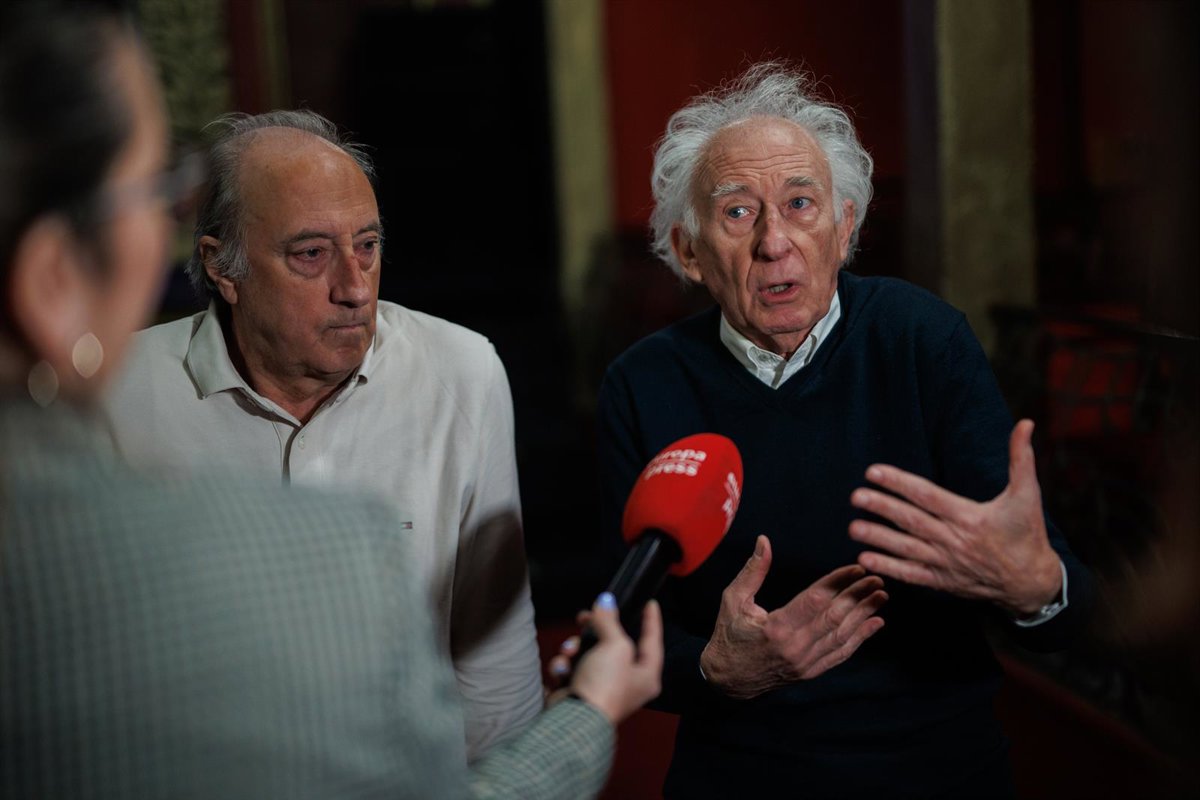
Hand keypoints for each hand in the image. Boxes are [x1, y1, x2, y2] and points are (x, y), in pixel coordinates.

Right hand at [550, 593, 661, 724]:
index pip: (652, 641)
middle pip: (613, 645)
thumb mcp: (615, 645)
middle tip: (584, 617)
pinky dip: (564, 667)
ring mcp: (601, 689)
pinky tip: (561, 670)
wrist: (575, 718)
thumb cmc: (605, 685)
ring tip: (569, 652)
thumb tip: (605, 602)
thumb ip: (610, 621)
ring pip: (587, 655)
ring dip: (574, 649)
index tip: (650, 602)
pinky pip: (571, 670)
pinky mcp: (579, 693)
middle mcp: (626, 684)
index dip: (651, 620)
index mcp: (646, 676)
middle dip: (595, 630)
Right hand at [699, 536, 887, 699]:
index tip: (856, 568)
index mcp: (777, 627)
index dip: (838, 581)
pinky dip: (860, 638)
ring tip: (882, 595)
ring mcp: (805, 663)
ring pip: (842, 635)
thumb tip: (764, 540)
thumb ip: (753, 571)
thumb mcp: (733, 599)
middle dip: (859, 595)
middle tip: (877, 578)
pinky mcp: (810, 672)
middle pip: (835, 616)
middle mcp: (795, 647)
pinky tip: (875, 623)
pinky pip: (841, 654)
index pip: (816, 599)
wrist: (727, 680)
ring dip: (865, 614)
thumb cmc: (729, 634)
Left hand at [848, 419, 1060, 616]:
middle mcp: (954, 540)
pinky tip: (865, 559)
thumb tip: (1026, 423)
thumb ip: (1021, 457)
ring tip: (853, 528)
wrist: (1032, 582)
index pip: (927, 495)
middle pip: (911, 521)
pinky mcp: (942, 581)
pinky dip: (889, 568)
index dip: (899, 483)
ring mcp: (946, 562)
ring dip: (878, 538)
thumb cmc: (1027, 534)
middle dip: (881, 508)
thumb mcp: (1028, 494)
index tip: (874, 472)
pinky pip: (911, 574)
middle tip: (855, 496)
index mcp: (969, 517)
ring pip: (906, 548)